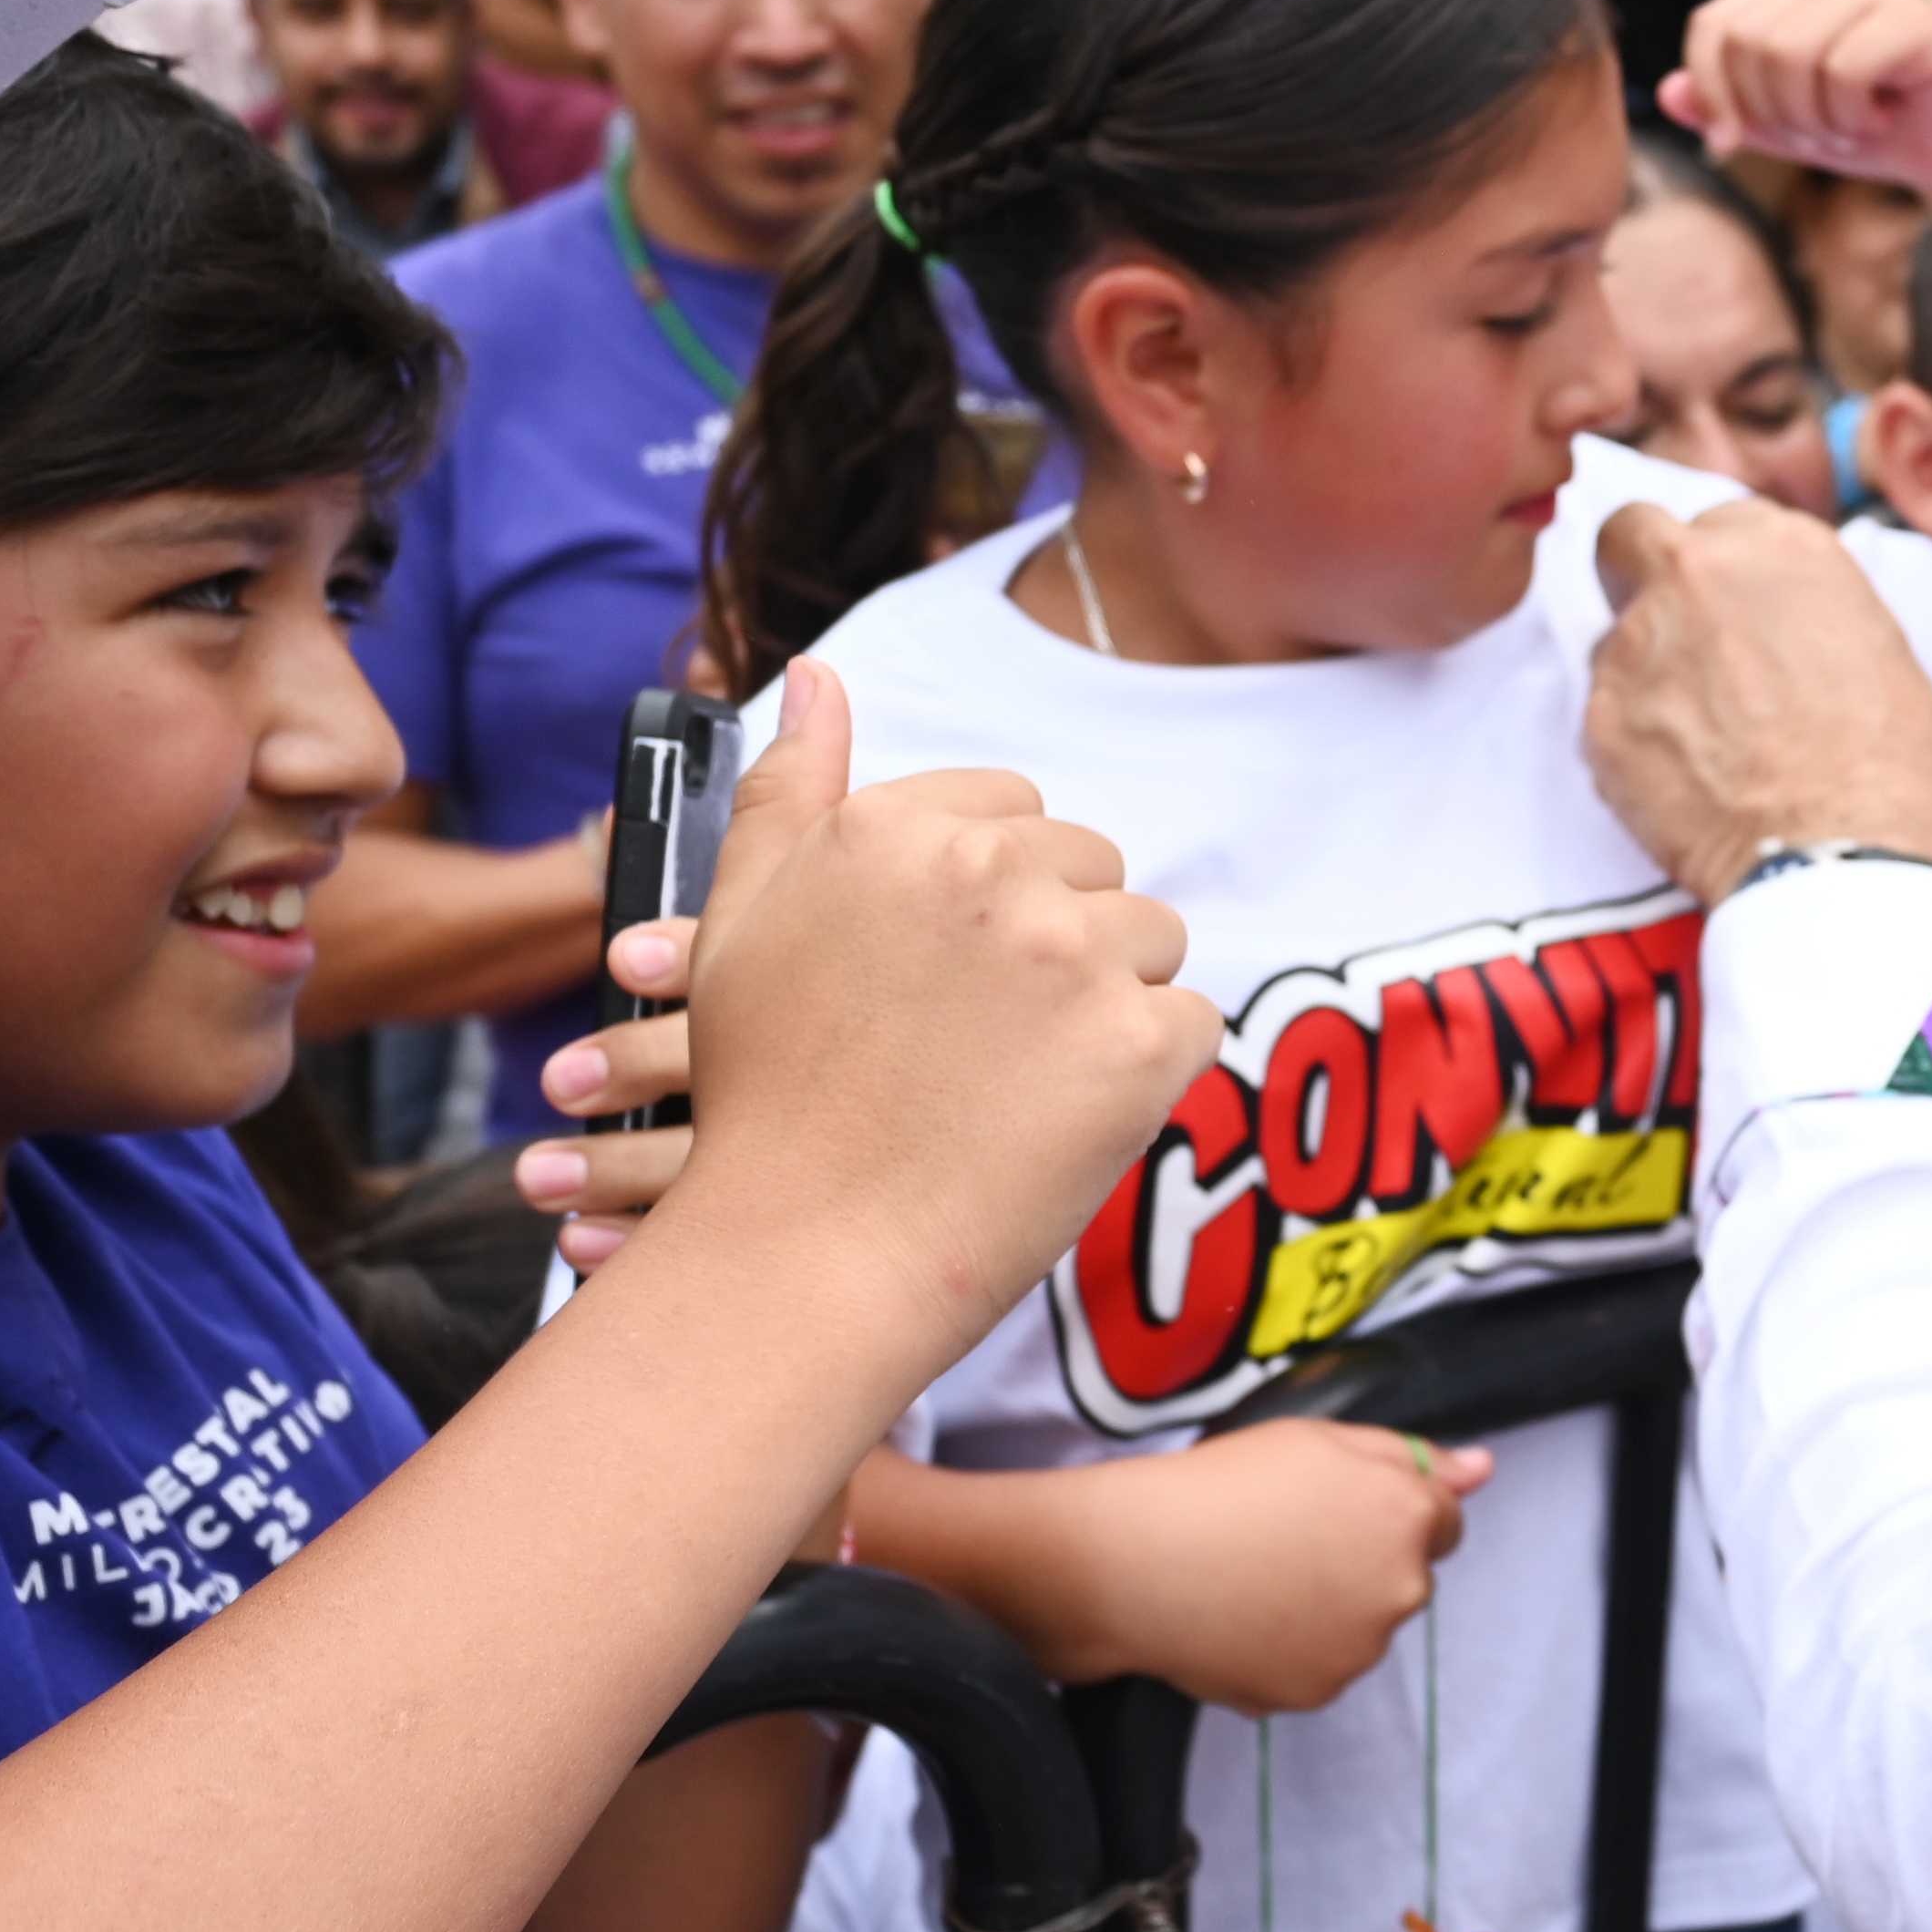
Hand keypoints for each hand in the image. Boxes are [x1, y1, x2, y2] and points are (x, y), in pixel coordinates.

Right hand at [527, 666, 1220, 1349]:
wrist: (801, 1257)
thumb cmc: (764, 1098)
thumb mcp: (741, 920)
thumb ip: (790, 790)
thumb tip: (817, 673)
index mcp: (895, 826)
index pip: (1011, 808)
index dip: (992, 894)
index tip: (955, 972)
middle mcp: (989, 870)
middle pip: (1090, 868)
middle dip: (1057, 942)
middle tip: (984, 1043)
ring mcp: (1071, 955)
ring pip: (1149, 939)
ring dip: (1108, 1003)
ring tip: (1021, 1084)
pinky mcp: (1137, 1045)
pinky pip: (1189, 1023)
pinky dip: (1146, 1074)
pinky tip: (1068, 1120)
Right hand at [1036, 1422, 1490, 1715]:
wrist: (1137, 1562)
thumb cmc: (1219, 1487)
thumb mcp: (1318, 1438)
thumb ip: (1409, 1456)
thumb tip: (1481, 1470)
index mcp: (1407, 1518)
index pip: (1443, 1520)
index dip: (1388, 1509)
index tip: (1337, 1509)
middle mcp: (1399, 1590)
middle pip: (1404, 1577)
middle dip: (1363, 1561)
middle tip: (1286, 1539)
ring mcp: (1358, 1649)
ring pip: (1360, 1627)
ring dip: (1328, 1609)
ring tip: (1255, 1578)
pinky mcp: (1314, 1692)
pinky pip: (1316, 1668)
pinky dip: (1289, 1650)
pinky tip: (1242, 1617)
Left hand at [1583, 499, 1931, 902]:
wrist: (1839, 850)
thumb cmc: (1883, 761)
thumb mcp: (1875, 644)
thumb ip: (1802, 604)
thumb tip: (1774, 618)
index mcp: (1777, 546)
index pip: (1715, 522)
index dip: (1717, 567)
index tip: (1725, 605)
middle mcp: (1697, 574)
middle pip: (1630, 537)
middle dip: (1639, 572)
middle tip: (1672, 635)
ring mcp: (1639, 642)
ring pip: (1615, 638)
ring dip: (1645, 674)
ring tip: (1701, 741)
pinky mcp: (1600, 715)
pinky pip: (1605, 714)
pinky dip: (1633, 742)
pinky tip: (1684, 781)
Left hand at [1659, 0, 1931, 200]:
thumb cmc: (1869, 130)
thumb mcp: (1782, 127)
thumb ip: (1726, 108)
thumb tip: (1666, 93)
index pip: (1714, 25)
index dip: (1710, 91)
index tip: (1726, 146)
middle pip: (1749, 43)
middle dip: (1772, 112)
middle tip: (1816, 134)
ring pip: (1791, 54)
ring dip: (1815, 118)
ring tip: (1849, 126)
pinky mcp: (1912, 15)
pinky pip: (1844, 69)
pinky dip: (1852, 115)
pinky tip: (1881, 116)